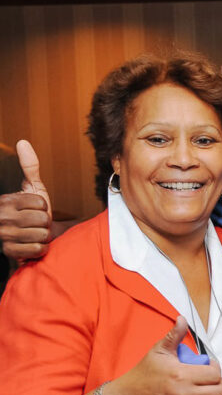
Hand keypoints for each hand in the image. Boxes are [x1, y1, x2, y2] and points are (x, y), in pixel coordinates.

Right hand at [0, 140, 53, 260]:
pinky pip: (38, 249)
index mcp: (6, 201)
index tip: (34, 210)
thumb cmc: (31, 211)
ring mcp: (4, 235)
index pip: (40, 203)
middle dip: (44, 222)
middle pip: (42, 219)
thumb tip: (23, 142)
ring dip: (43, 236)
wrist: (30, 235)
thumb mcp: (32, 188)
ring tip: (33, 233)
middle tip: (34, 223)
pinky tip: (31, 245)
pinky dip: (40, 249)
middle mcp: (1, 217)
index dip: (43, 207)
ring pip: (42, 235)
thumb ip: (30, 166)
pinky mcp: (9, 252)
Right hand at [106, 317, 221, 394]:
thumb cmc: (145, 373)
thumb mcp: (159, 350)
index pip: (215, 374)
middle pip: (220, 391)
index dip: (215, 367)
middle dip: (218, 382)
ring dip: (210, 393)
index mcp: (181, 376)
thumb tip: (183, 319)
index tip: (208, 364)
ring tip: (199, 385)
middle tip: (209, 376)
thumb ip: (174, 335)